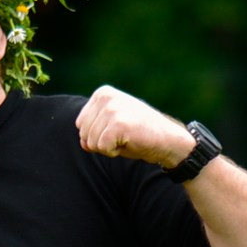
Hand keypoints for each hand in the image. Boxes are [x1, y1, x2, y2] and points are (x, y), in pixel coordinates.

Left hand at [75, 85, 196, 169]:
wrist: (167, 139)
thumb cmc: (138, 135)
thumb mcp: (110, 128)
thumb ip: (92, 131)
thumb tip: (83, 143)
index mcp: (102, 94)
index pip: (80, 125)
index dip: (97, 135)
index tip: (118, 130)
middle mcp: (105, 97)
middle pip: (83, 134)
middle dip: (101, 143)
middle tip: (123, 136)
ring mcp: (112, 109)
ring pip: (91, 143)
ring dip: (108, 148)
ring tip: (127, 138)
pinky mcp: (118, 123)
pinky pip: (102, 148)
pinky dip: (114, 152)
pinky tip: (130, 142)